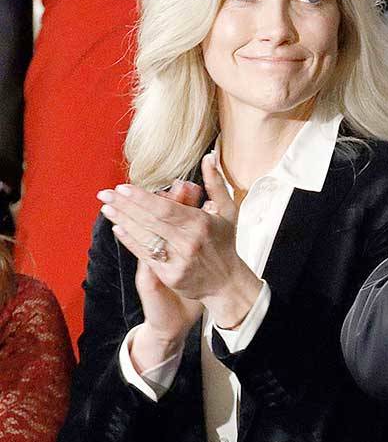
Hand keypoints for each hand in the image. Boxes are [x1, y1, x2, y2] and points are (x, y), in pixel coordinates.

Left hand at [99, 153, 259, 328]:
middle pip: (151, 221)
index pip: (165, 208)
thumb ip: (215, 184)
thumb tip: (208, 157)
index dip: (142, 198)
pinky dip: (130, 240)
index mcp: (202, 223)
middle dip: (125, 205)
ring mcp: (178, 260)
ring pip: (145, 237)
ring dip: (123, 220)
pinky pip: (145, 255)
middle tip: (105, 193)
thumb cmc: (225, 244)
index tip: (123, 187)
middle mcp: (188, 242)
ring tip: (107, 207)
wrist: (227, 283)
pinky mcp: (169, 276)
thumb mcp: (228, 211)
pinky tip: (118, 228)